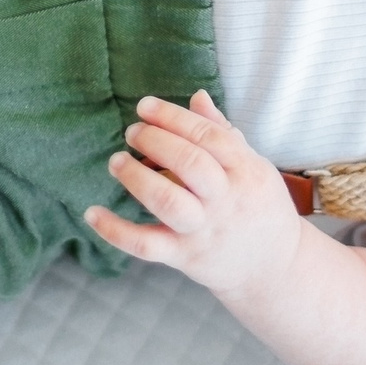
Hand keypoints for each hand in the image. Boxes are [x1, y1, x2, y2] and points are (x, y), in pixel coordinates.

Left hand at [87, 92, 302, 299]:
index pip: (209, 136)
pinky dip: (115, 231)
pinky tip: (92, 213)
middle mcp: (225, 200)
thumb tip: (197, 96)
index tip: (145, 106)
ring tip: (116, 161)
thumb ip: (224, 132)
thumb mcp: (254, 167)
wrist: (273, 267)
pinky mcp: (185, 257)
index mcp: (246, 171)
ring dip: (136, 178)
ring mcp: (204, 229)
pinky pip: (146, 245)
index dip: (174, 117)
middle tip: (133, 132)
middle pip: (190, 164)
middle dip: (156, 140)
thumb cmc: (259, 208)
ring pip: (168, 202)